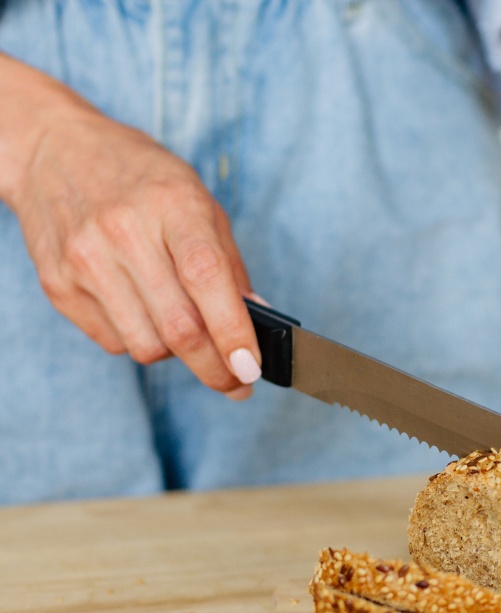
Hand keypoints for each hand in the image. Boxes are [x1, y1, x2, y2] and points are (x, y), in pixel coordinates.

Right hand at [0, 56, 261, 398]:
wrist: (53, 151)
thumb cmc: (140, 177)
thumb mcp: (198, 200)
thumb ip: (229, 262)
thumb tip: (256, 319)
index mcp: (171, 204)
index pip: (206, 279)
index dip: (233, 332)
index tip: (252, 369)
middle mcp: (123, 232)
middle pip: (178, 327)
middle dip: (215, 369)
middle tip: (237, 383)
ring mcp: (84, 260)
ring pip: (146, 346)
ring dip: (177, 356)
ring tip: (188, 335)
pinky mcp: (58, 285)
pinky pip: (113, 342)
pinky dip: (140, 341)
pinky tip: (146, 315)